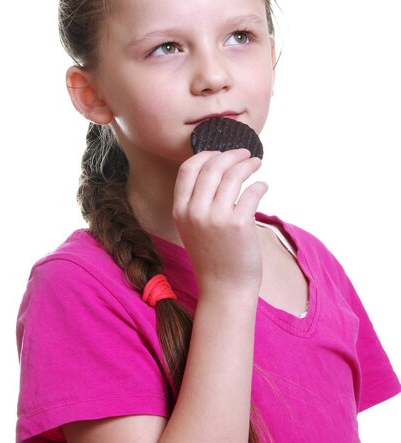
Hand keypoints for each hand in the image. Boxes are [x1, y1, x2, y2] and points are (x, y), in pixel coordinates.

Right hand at [173, 149, 266, 297]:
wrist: (224, 289)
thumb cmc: (212, 257)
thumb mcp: (191, 227)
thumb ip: (196, 201)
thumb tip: (217, 169)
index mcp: (180, 210)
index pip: (188, 168)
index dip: (206, 155)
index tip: (220, 153)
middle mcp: (195, 211)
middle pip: (212, 166)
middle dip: (231, 154)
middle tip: (244, 153)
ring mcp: (216, 218)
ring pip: (233, 175)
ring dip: (247, 164)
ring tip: (256, 163)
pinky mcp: (239, 224)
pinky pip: (251, 192)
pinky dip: (260, 185)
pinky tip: (263, 186)